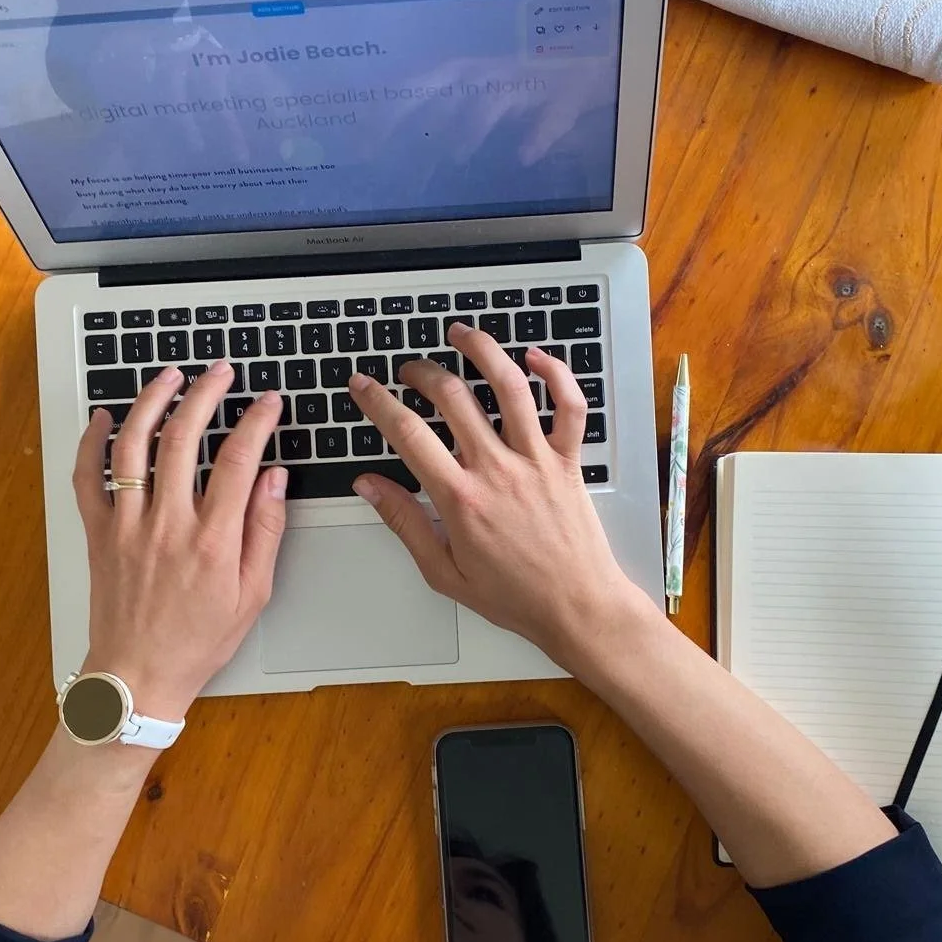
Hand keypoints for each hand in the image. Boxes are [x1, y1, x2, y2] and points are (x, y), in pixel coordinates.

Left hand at [73, 363, 287, 721]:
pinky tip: (106, 415)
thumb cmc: (197, 641)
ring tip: (170, 376)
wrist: (136, 676)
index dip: (256, 422)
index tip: (268, 402)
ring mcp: (126, 526)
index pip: (237, 461)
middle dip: (205, 394)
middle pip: (182, 438)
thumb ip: (265, 531)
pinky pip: (87, 477)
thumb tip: (273, 478)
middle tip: (220, 372)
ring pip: (133, 446)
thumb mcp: (253, 594)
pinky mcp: (97, 533)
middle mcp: (166, 525)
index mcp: (212, 541)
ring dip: (152, 401)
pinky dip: (92, 440)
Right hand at [348, 324, 656, 666]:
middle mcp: (497, 470)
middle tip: (409, 370)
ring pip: (509, 387)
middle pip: (453, 397)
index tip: (363, 386)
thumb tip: (369, 485)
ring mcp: (536, 460)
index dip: (378, 401)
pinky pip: (569, 406)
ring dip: (482, 350)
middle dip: (421, 372)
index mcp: (460, 499)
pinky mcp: (568, 461)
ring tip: (461, 334)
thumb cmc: (515, 597)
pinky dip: (556, 374)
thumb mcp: (443, 571)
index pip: (408, 434)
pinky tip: (534, 357)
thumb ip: (404, 522)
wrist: (577, 607)